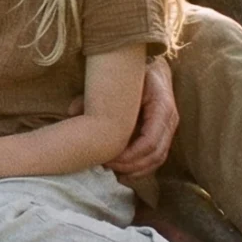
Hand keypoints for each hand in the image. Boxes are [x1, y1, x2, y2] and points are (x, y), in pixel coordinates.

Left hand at [107, 55, 176, 176]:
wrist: (153, 68)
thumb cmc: (133, 74)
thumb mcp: (117, 80)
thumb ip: (95, 96)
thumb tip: (71, 111)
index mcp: (161, 106)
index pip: (150, 142)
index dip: (129, 156)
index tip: (109, 159)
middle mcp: (169, 119)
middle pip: (155, 154)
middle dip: (130, 165)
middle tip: (106, 166)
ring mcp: (170, 127)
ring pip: (158, 159)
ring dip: (137, 170)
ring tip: (114, 173)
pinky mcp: (166, 133)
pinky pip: (158, 157)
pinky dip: (142, 168)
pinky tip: (124, 173)